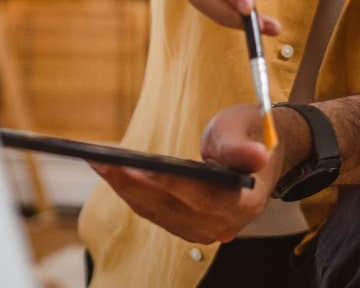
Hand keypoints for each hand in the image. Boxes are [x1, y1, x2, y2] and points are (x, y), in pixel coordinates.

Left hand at [93, 103, 297, 243]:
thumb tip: (256, 156)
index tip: (140, 167)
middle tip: (102, 161)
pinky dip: (132, 192)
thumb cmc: (250, 135)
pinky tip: (112, 173)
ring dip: (125, 188)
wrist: (260, 154)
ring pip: (157, 211)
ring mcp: (205, 229)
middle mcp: (224, 223)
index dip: (172, 184)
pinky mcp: (188, 227)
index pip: (205, 199)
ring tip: (99, 163)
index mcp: (245, 201)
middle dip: (133, 184)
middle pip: (171, 207)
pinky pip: (154, 212)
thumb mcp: (247, 130)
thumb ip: (243, 146)